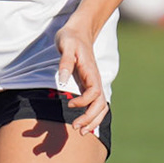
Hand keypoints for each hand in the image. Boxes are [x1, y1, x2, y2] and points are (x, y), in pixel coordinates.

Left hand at [55, 18, 108, 137]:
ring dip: (93, 121)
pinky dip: (91, 116)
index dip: (84, 101)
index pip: (94, 92)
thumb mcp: (65, 45)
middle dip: (90, 118)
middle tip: (76, 128)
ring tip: (80, 131)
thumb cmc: (70, 37)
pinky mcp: (89, 86)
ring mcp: (94, 84)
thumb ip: (65, 62)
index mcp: (90, 71)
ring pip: (101, 107)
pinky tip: (81, 123)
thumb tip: (63, 81)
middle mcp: (95, 80)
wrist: (79, 31)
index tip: (69, 104)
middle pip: (101, 105)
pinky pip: (95, 105)